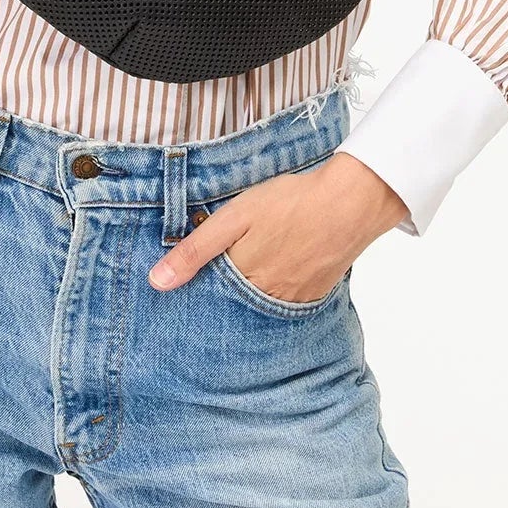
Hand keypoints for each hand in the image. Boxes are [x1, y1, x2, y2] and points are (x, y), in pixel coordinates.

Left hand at [147, 153, 408, 302]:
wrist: (351, 202)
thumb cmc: (290, 203)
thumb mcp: (235, 217)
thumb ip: (196, 250)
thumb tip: (157, 282)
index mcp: (242, 278)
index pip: (208, 297)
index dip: (196, 291)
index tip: (183, 292)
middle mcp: (266, 297)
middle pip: (234, 305)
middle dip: (221, 298)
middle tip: (217, 280)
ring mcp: (293, 298)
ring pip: (260, 305)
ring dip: (249, 296)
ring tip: (247, 272)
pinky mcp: (315, 293)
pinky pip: (287, 302)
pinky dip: (276, 292)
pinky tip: (276, 271)